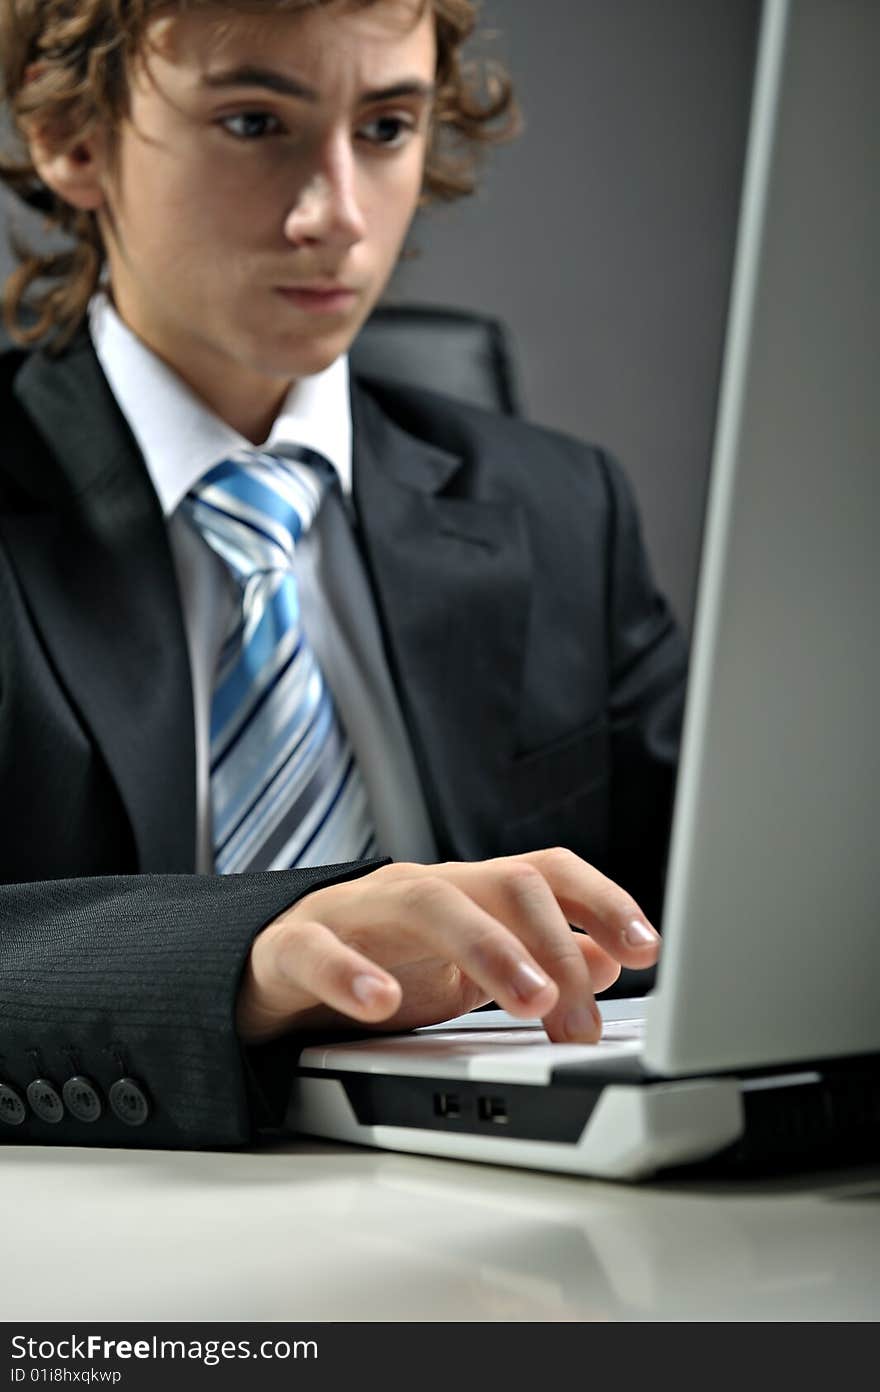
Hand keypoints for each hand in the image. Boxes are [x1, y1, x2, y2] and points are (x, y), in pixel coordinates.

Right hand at [236, 849, 660, 1045]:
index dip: (601, 901)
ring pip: (427, 902)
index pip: (544, 872)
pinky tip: (382, 1005)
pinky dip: (352, 973)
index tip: (647, 947)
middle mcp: (420, 888)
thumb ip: (535, 961)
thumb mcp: (468, 970)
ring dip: (488, 948)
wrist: (266, 970)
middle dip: (553, 945)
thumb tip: (608, 959)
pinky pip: (320, 950)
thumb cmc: (376, 962)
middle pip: (501, 883)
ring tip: (527, 1000)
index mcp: (467, 892)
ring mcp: (357, 911)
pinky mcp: (293, 946)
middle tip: (580, 1019)